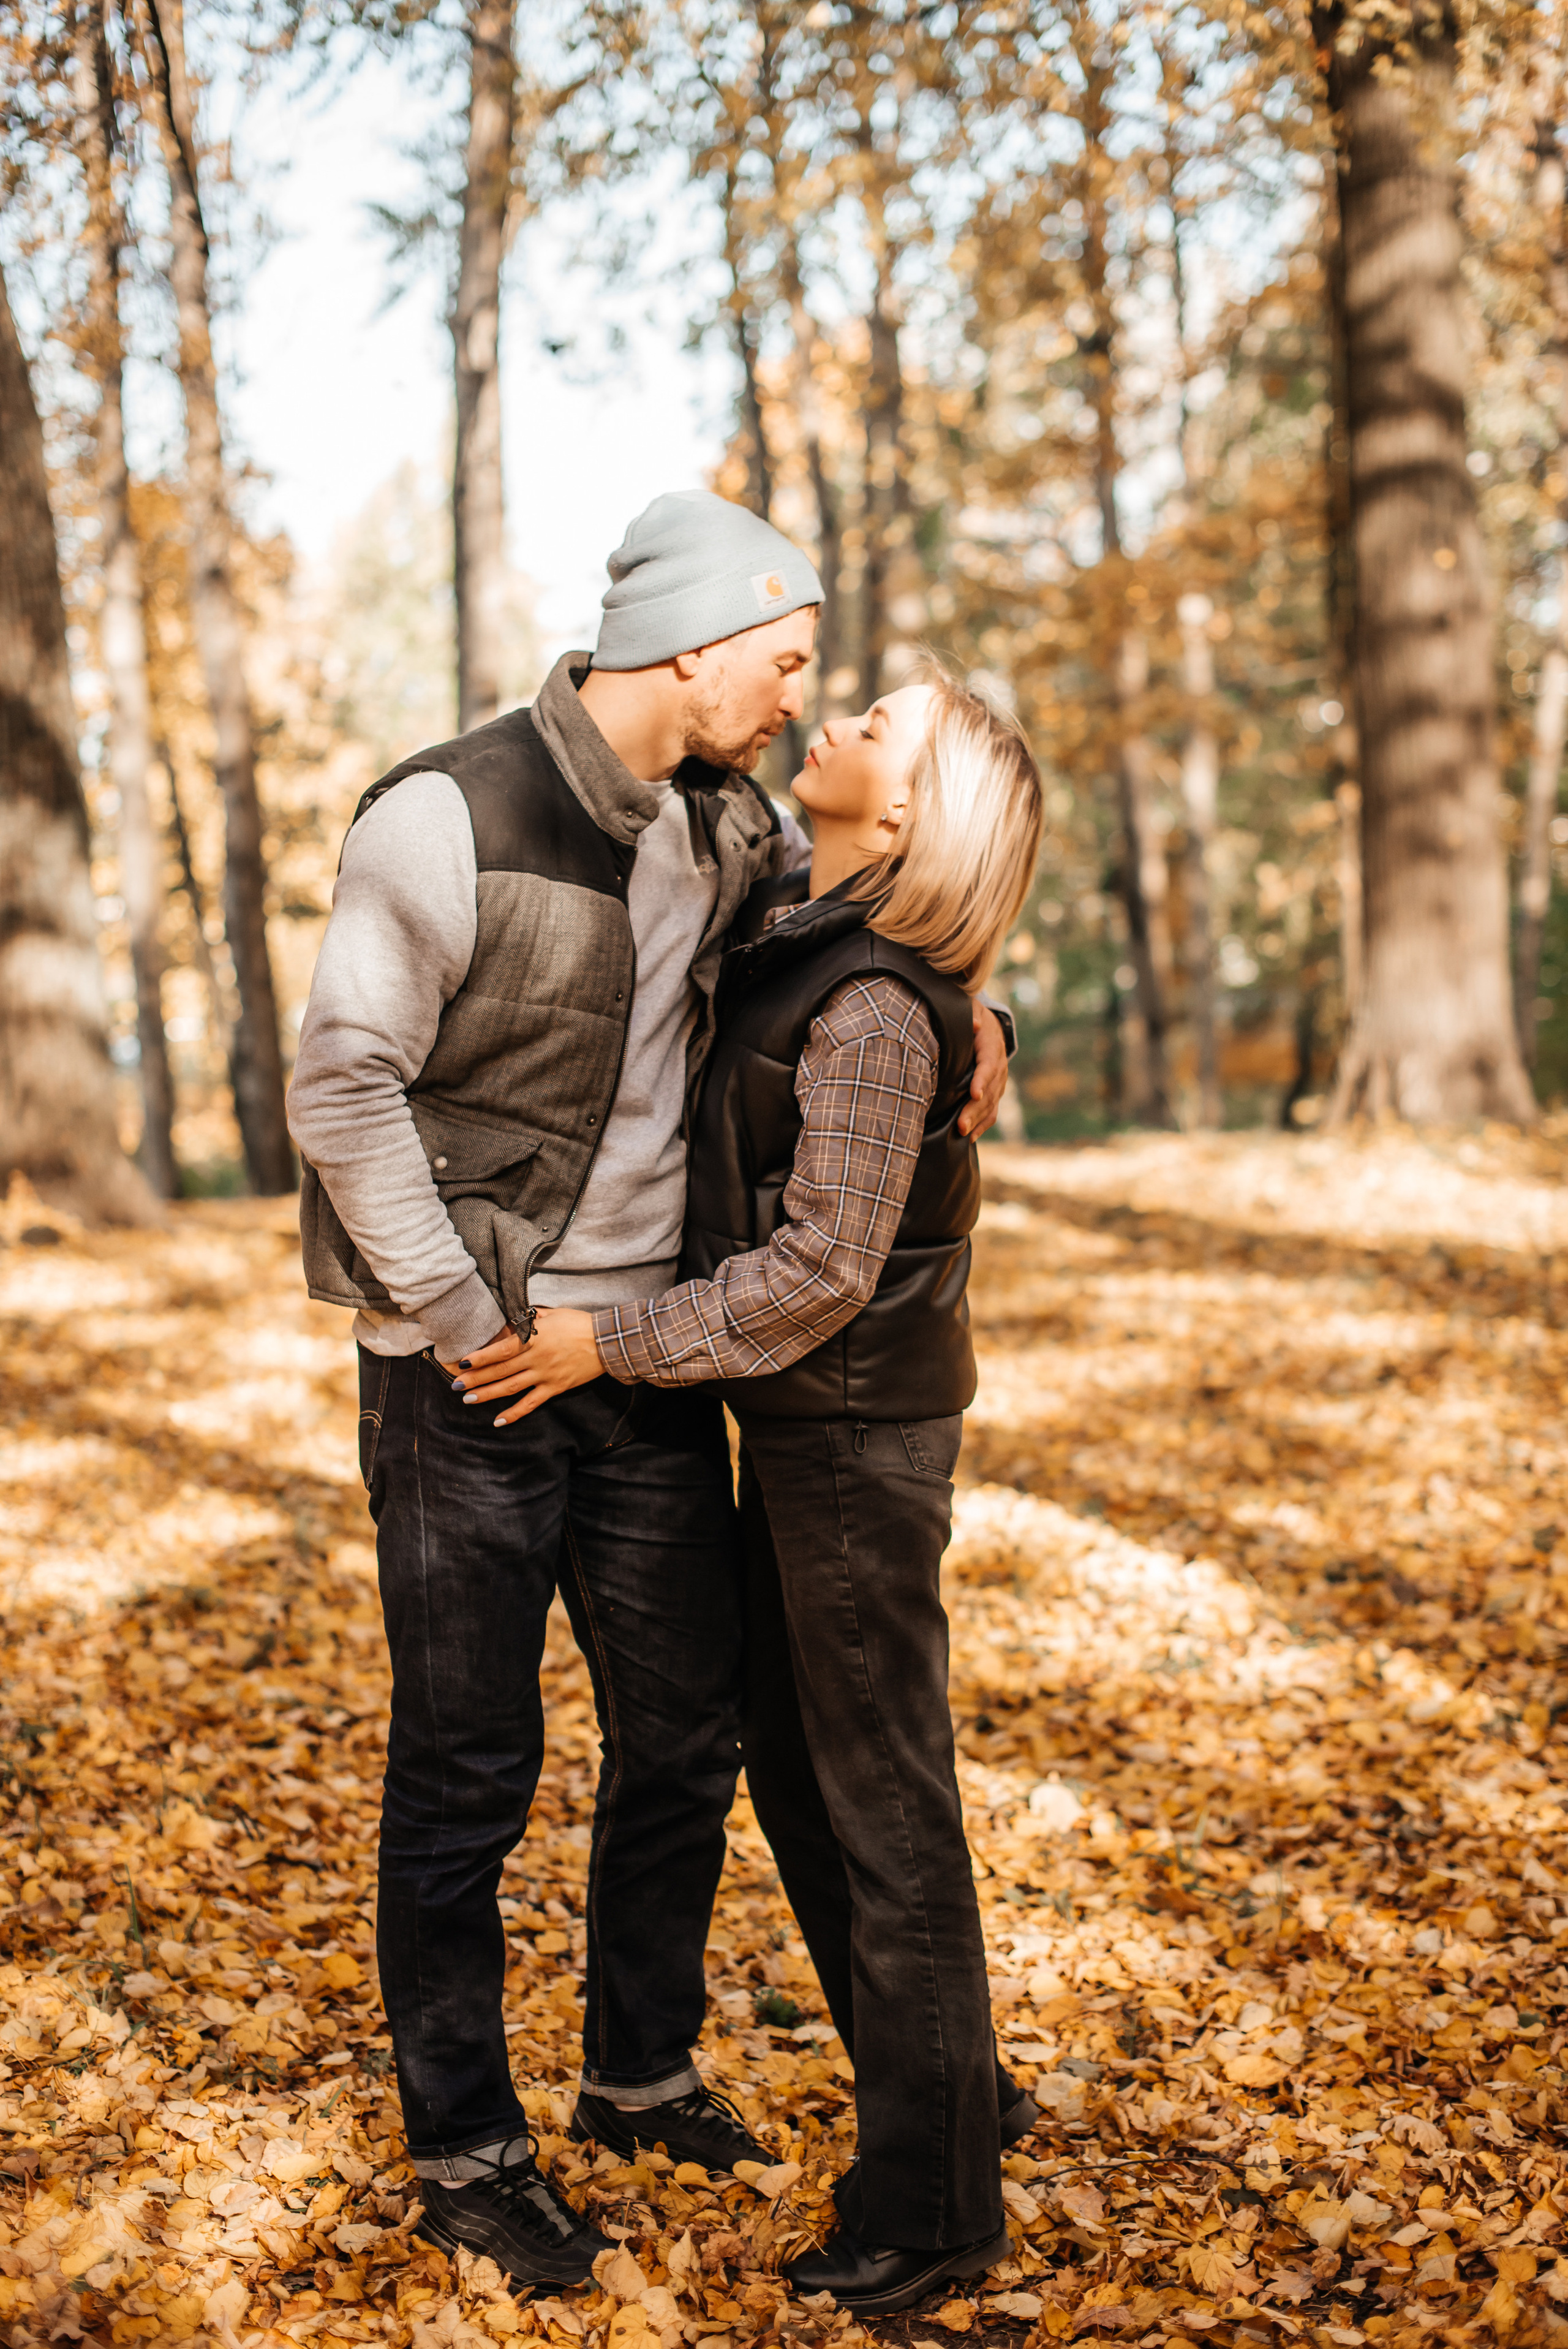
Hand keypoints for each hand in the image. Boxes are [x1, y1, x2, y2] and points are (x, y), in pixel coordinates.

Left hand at [448, 1309, 603, 1424]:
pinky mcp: (555, 1388)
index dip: (480, 1357)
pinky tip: (499, 1421)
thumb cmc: (579, 1323)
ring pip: (510, 1388)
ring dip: (488, 1394)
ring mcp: (545, 1375)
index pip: (501, 1350)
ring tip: (468, 1400)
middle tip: (456, 1385)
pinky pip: (531, 1403)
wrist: (606, 1341)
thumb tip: (517, 1319)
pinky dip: (514, 1413)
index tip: (463, 1361)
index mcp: (533, 1339)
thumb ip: (532, 1319)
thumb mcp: (552, 1314)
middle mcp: (536, 1359)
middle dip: (475, 1378)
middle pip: (500, 1371)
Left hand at [959, 1001, 1008, 1136]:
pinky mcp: (995, 1093)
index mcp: (991, 1047)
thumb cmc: (971, 1018)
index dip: (982, 1080)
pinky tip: (970, 1138)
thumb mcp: (970, 1010)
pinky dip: (982, 1125)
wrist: (988, 1026)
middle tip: (960, 1125)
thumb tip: (975, 1024)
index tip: (974, 1094)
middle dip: (975, 1110)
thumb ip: (971, 1015)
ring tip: (962, 1133)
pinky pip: (992, 1112)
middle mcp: (999, 1067)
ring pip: (991, 1104)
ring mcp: (999, 1082)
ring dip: (977, 1121)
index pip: (988, 1065)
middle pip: (990, 1091)